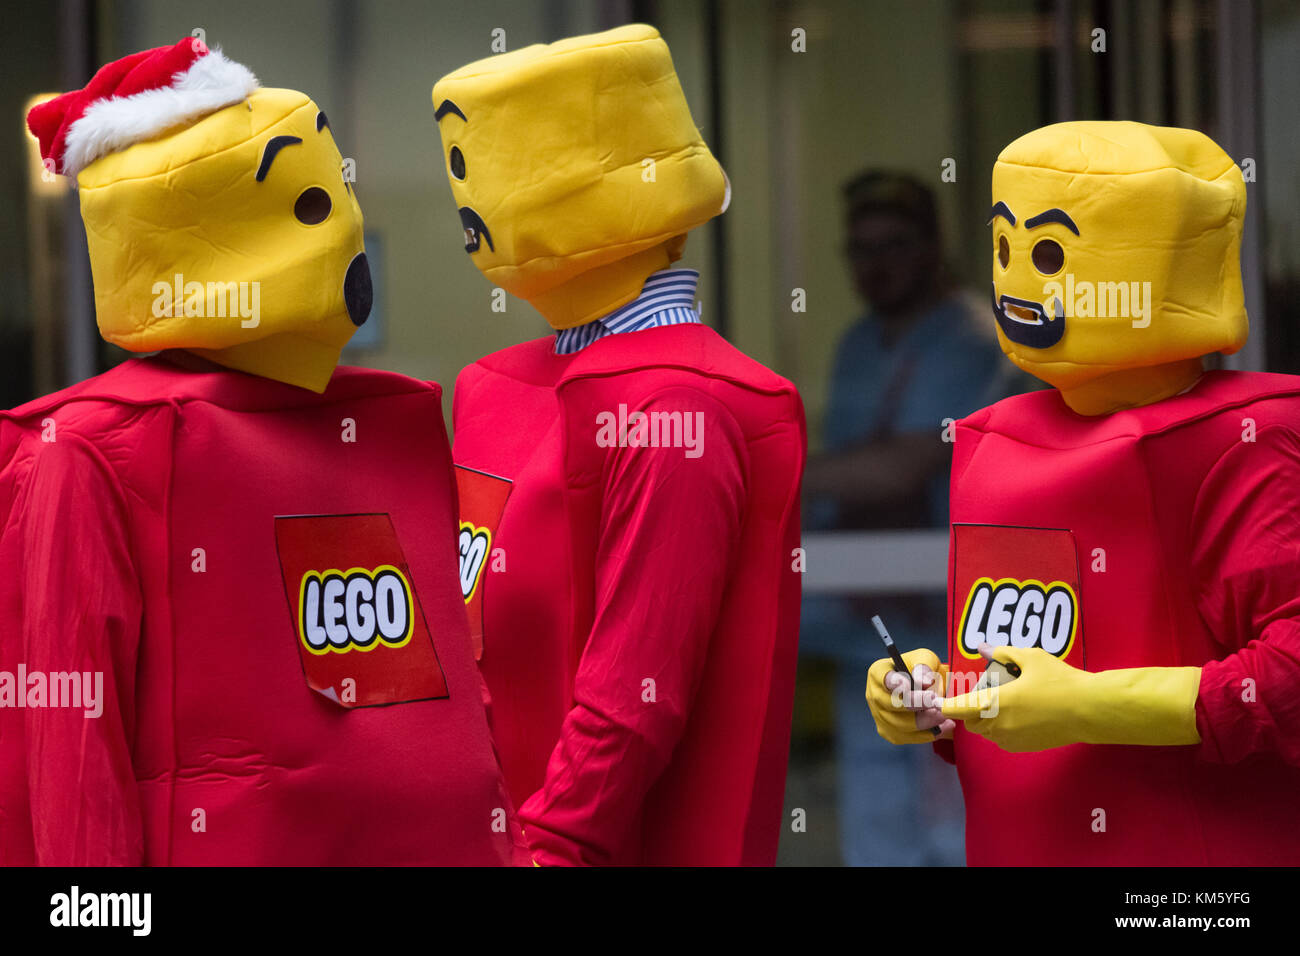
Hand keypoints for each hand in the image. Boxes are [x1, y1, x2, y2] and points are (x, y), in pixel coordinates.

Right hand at [865, 648, 954, 743]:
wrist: (924, 687)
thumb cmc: (920, 671)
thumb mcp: (925, 659)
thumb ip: (924, 667)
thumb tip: (924, 682)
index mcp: (879, 673)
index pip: (886, 680)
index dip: (902, 684)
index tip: (924, 685)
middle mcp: (875, 695)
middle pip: (892, 705)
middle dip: (919, 705)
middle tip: (938, 702)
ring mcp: (880, 716)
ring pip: (901, 725)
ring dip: (926, 721)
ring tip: (943, 715)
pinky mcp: (890, 732)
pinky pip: (908, 738)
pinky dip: (927, 734)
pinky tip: (942, 726)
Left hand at [940, 643, 1201, 752]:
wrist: (1090, 710)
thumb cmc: (1060, 680)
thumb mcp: (1031, 658)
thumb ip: (1003, 653)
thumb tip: (982, 648)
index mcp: (996, 703)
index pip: (958, 709)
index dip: (944, 705)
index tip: (936, 701)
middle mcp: (999, 725)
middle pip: (970, 720)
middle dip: (970, 708)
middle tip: (986, 690)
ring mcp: (1012, 739)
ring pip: (985, 730)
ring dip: (986, 717)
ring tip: (1006, 698)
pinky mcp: (1024, 747)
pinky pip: (1001, 738)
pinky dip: (1001, 726)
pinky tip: (1019, 711)